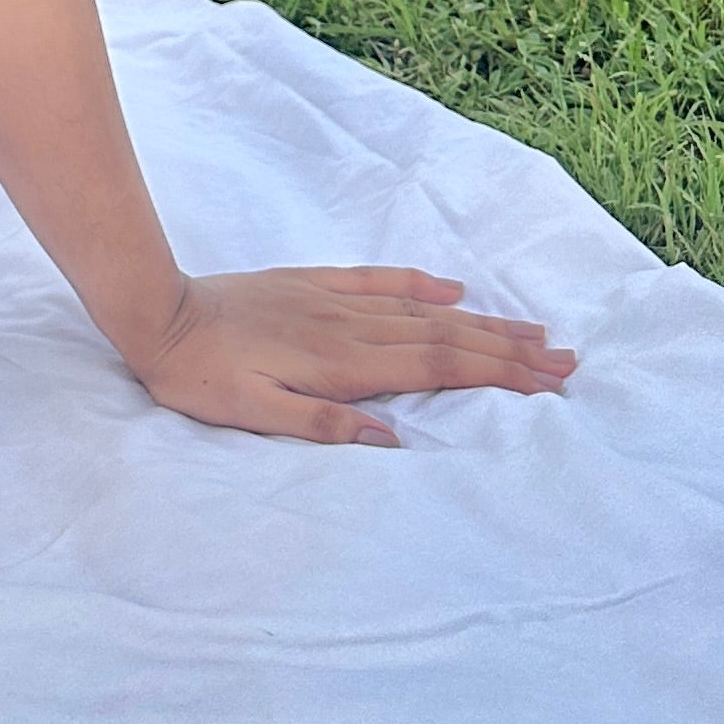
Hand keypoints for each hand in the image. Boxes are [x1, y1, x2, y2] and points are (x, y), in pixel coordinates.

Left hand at [125, 266, 576, 445]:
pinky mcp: (312, 285)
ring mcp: (333, 301)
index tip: (547, 383)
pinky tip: (451, 289)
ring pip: (423, 311)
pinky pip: (378, 281)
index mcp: (343, 363)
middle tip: (566, 359)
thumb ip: (323, 426)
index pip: (438, 368)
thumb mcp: (254, 415)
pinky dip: (419, 284)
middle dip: (509, 350)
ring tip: (530, 330)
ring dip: (480, 321)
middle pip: (446, 338)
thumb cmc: (201, 378)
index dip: (496, 375)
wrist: (158, 314)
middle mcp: (349, 327)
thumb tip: (393, 441)